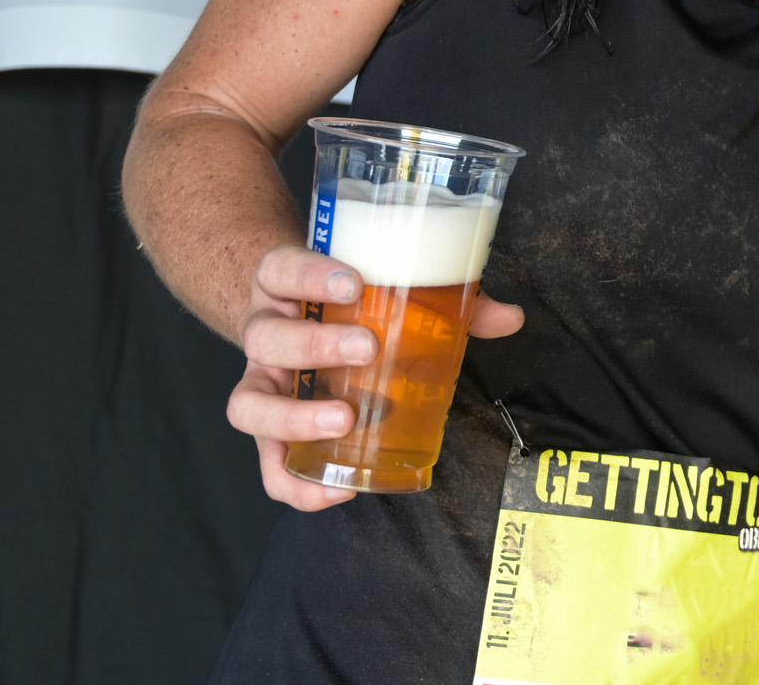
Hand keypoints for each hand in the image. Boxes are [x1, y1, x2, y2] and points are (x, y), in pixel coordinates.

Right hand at [228, 242, 523, 509]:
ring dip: (295, 416)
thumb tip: (509, 317)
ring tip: (345, 420)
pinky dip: (295, 483)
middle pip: (265, 338)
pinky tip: (339, 489)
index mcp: (285, 287)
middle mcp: (264, 334)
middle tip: (366, 348)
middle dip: (315, 344)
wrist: (295, 315)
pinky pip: (268, 466)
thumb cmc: (350, 305)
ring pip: (249, 403)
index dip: (308, 275)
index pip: (280, 269)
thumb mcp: (384, 289)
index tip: (354, 283)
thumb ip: (446, 299)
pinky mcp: (269, 431)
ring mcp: (261, 384)